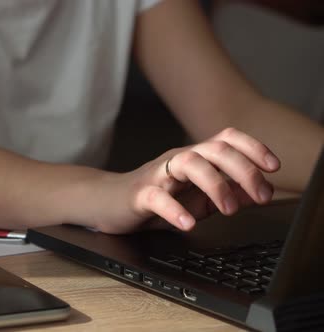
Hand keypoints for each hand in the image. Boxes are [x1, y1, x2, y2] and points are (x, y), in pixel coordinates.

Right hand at [86, 128, 279, 233]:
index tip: (273, 167)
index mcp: (194, 158)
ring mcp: (157, 174)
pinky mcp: (139, 194)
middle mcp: (177, 160)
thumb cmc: (154, 199)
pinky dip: (175, 210)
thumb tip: (258, 191)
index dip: (253, 148)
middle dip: (243, 169)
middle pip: (213, 149)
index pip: (226, 140)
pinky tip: (188, 224)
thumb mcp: (197, 198)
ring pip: (188, 163)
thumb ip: (227, 192)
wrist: (107, 203)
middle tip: (261, 195)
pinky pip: (157, 197)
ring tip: (229, 210)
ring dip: (216, 184)